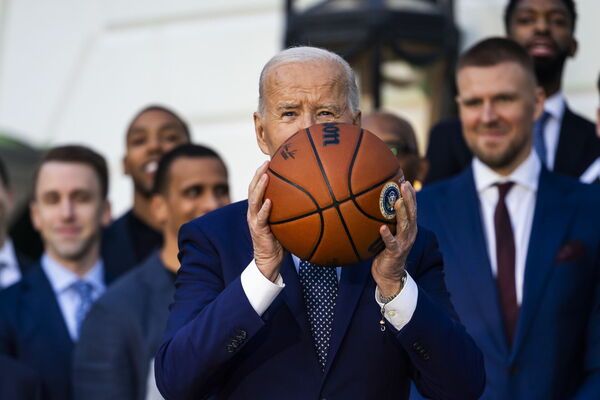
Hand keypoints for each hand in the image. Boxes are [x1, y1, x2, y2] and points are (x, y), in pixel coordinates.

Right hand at [247, 161, 284, 281]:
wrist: (269, 260)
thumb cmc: (280, 241)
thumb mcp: (286, 222)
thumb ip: (292, 211)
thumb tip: (314, 200)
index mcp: (259, 208)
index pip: (258, 187)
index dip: (261, 173)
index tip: (269, 160)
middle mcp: (254, 211)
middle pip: (253, 188)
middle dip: (259, 174)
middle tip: (266, 162)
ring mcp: (254, 220)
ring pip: (254, 200)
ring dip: (259, 187)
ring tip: (266, 176)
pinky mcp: (258, 230)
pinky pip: (260, 218)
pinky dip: (264, 209)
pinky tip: (269, 201)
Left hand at [371, 180, 417, 297]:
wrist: (388, 274)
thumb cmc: (385, 251)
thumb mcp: (387, 233)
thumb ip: (384, 220)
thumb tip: (370, 204)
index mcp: (408, 228)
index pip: (412, 209)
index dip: (410, 195)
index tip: (406, 181)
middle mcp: (409, 234)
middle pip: (411, 213)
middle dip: (409, 198)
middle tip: (404, 185)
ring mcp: (403, 243)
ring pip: (405, 225)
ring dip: (401, 212)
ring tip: (397, 201)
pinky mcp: (395, 253)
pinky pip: (391, 243)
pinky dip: (387, 235)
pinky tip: (381, 228)